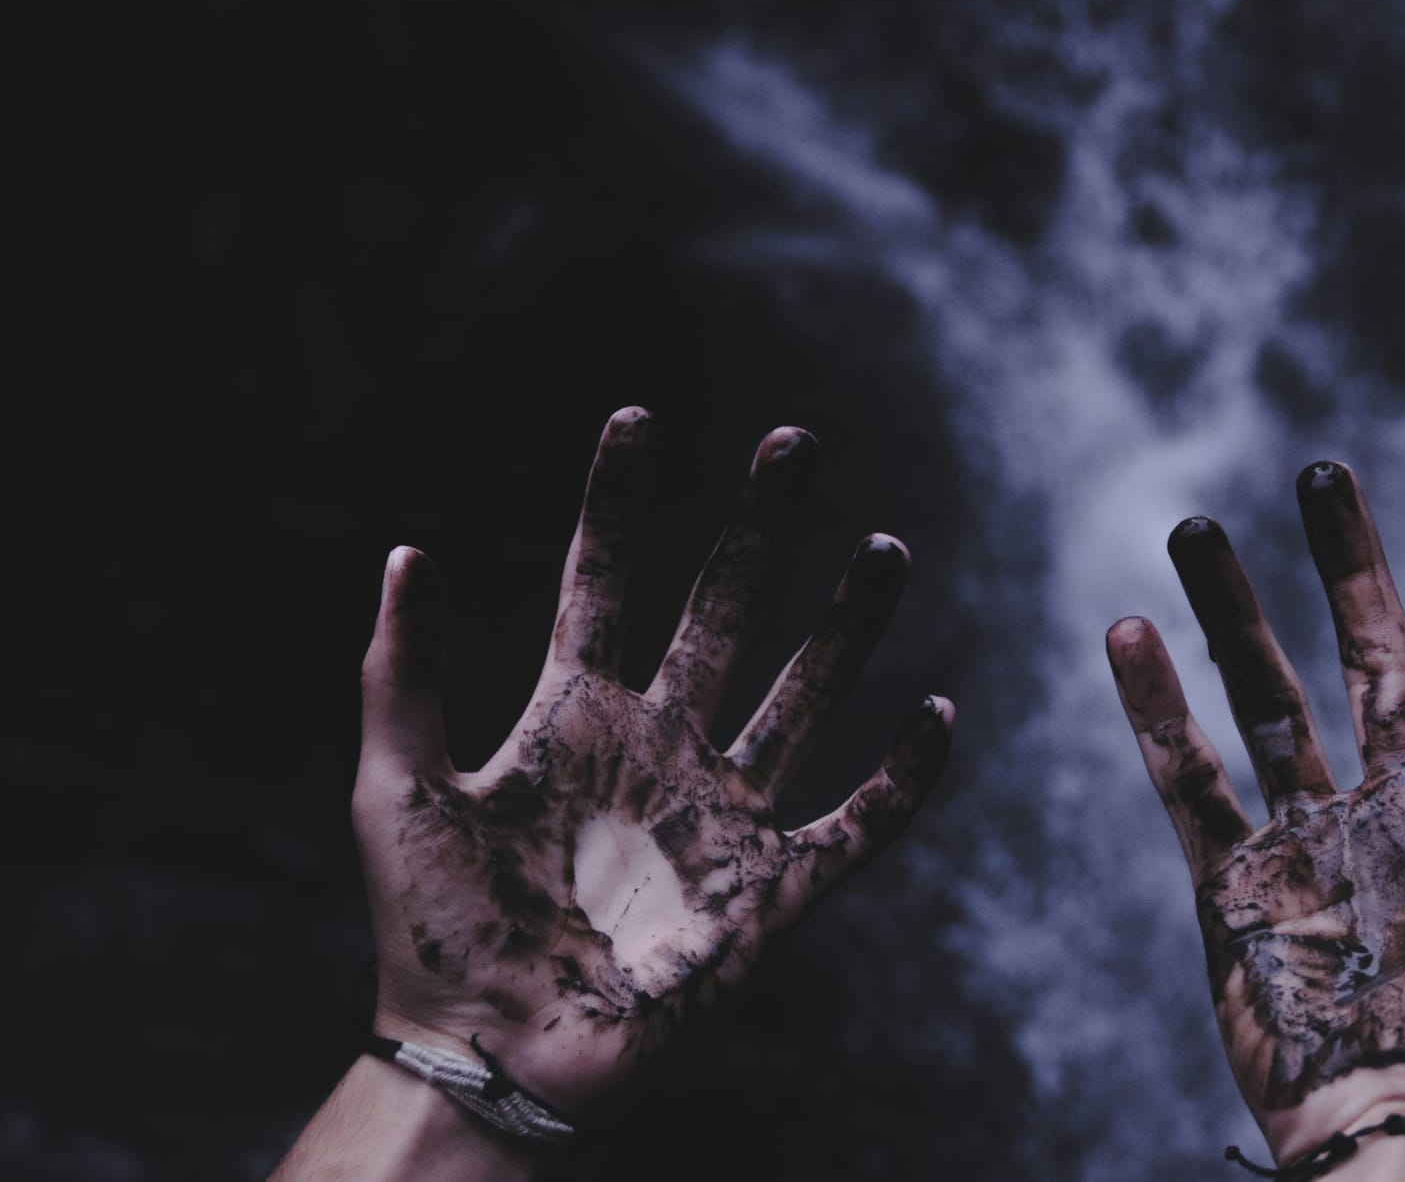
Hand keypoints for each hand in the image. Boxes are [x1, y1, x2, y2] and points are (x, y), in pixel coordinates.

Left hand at [354, 408, 952, 1110]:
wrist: (486, 1057)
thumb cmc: (433, 932)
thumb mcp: (399, 790)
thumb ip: (405, 674)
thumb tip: (409, 549)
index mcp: (573, 717)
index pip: (606, 583)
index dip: (621, 503)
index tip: (637, 416)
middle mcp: (658, 750)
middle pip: (723, 615)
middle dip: (758, 529)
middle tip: (792, 442)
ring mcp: (719, 818)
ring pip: (802, 698)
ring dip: (846, 625)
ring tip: (883, 546)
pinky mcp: (768, 895)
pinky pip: (854, 829)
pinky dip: (902, 782)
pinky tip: (937, 718)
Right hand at [1105, 464, 1404, 1170]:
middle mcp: (1396, 801)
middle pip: (1370, 654)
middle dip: (1347, 562)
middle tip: (1322, 477)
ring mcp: (1311, 837)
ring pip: (1267, 697)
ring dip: (1231, 611)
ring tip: (1194, 530)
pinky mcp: (1235, 881)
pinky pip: (1188, 780)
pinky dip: (1155, 709)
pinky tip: (1130, 636)